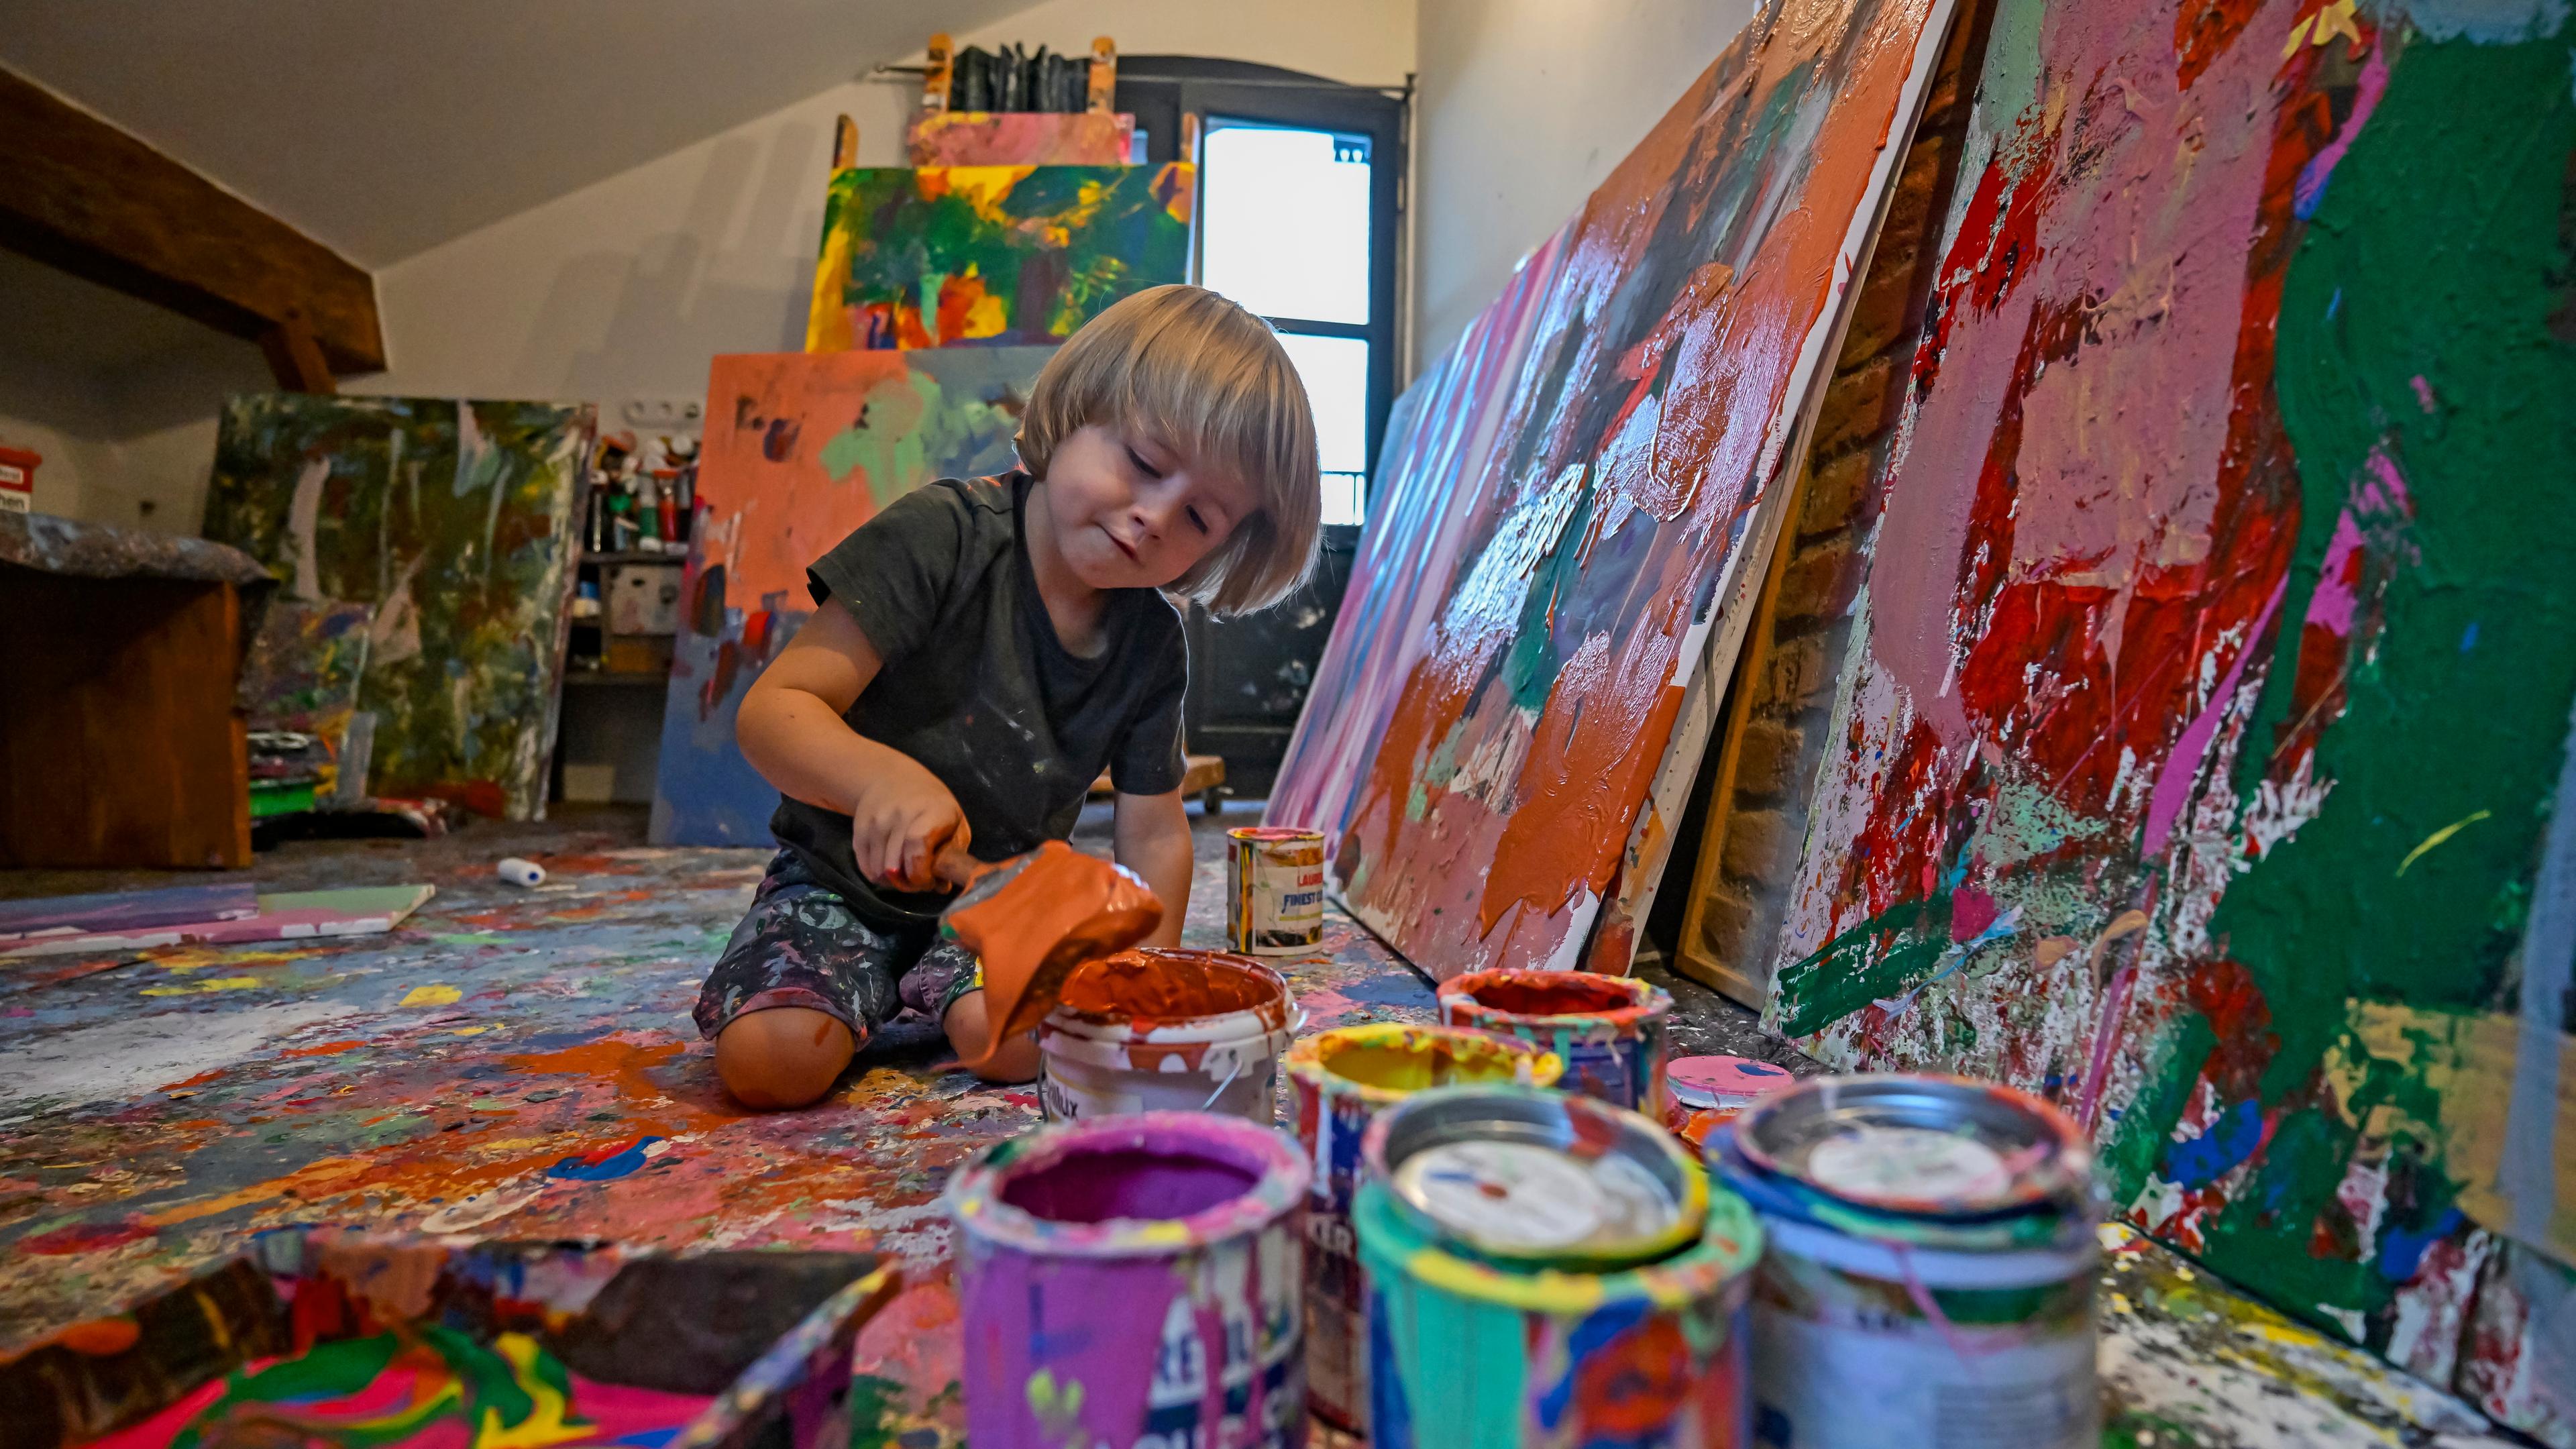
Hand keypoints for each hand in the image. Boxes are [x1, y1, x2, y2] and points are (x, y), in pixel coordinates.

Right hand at [848, 754, 968, 891]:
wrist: (890, 776)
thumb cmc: (930, 803)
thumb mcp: (954, 820)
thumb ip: (953, 853)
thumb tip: (942, 888)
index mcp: (932, 810)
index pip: (918, 845)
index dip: (920, 873)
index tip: (927, 882)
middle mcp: (900, 813)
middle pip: (896, 864)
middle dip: (909, 884)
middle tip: (918, 882)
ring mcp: (877, 821)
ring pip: (879, 870)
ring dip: (893, 882)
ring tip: (905, 874)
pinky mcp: (859, 829)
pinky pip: (865, 866)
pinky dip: (878, 876)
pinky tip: (891, 868)